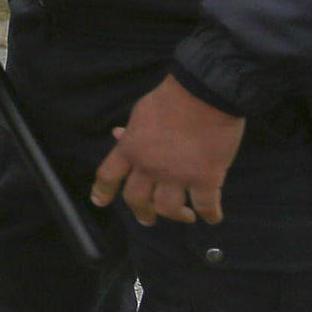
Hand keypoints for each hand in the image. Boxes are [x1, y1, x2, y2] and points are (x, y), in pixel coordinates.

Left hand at [90, 77, 245, 226]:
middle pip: (136, 199)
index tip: (99, 201)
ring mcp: (176, 175)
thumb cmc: (173, 98)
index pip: (108, 175)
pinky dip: (210, 215)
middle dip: (142, 212)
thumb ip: (132, 131)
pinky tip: (212, 217)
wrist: (205, 93)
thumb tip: (118, 135)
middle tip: (147, 219)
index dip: (102, 190)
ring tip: (186, 216)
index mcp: (130, 148)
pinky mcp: (205, 179)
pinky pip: (206, 206)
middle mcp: (148, 166)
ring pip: (168, 209)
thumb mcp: (141, 113)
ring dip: (177, 216)